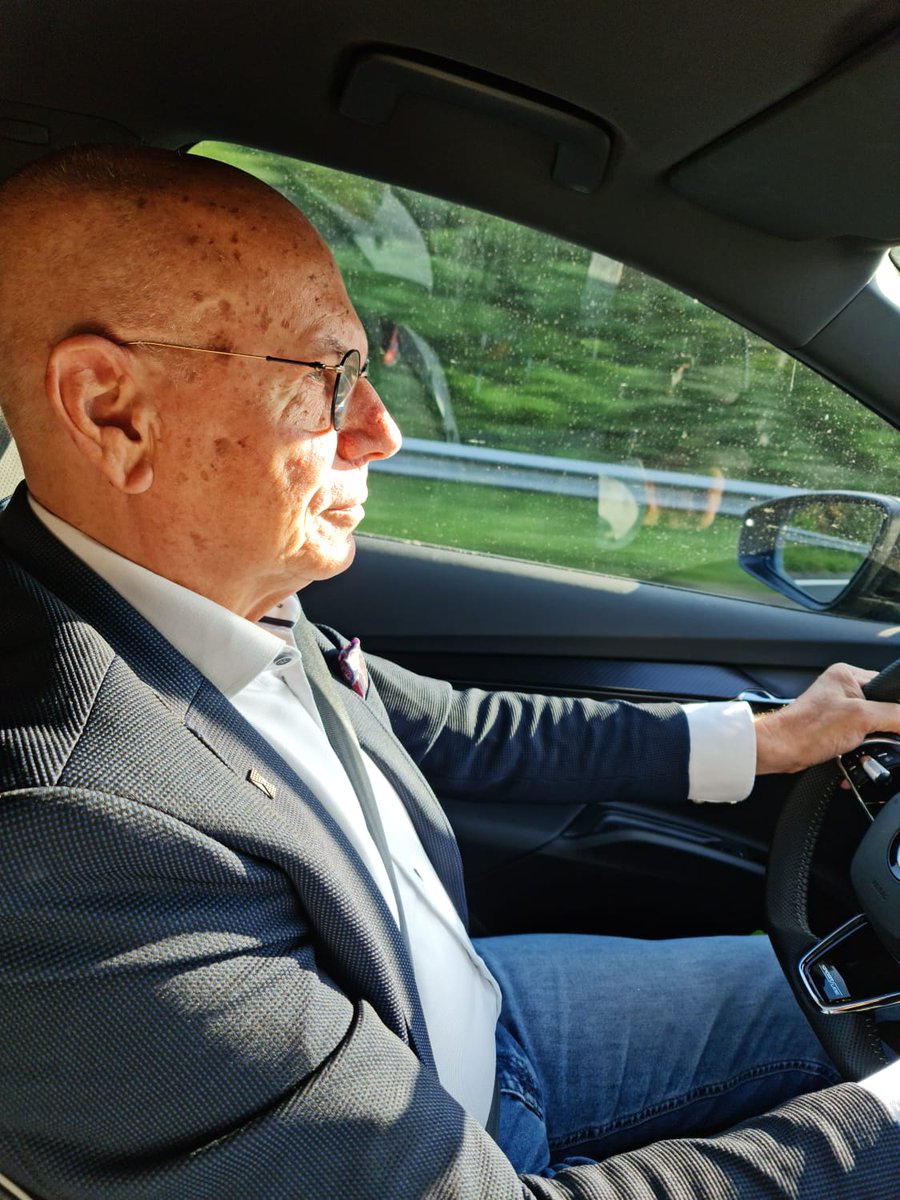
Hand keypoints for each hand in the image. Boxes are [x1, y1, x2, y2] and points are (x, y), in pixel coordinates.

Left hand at [754, 662, 899, 775]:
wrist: (780, 750)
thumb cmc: (806, 729)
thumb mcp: (861, 717)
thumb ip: (894, 715)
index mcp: (848, 675)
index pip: (889, 687)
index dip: (896, 708)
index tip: (896, 726)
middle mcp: (843, 689)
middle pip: (882, 711)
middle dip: (882, 731)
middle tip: (874, 738)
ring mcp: (838, 711)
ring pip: (872, 729)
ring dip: (871, 745)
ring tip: (860, 749)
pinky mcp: (834, 730)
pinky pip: (859, 741)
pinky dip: (860, 753)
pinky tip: (855, 757)